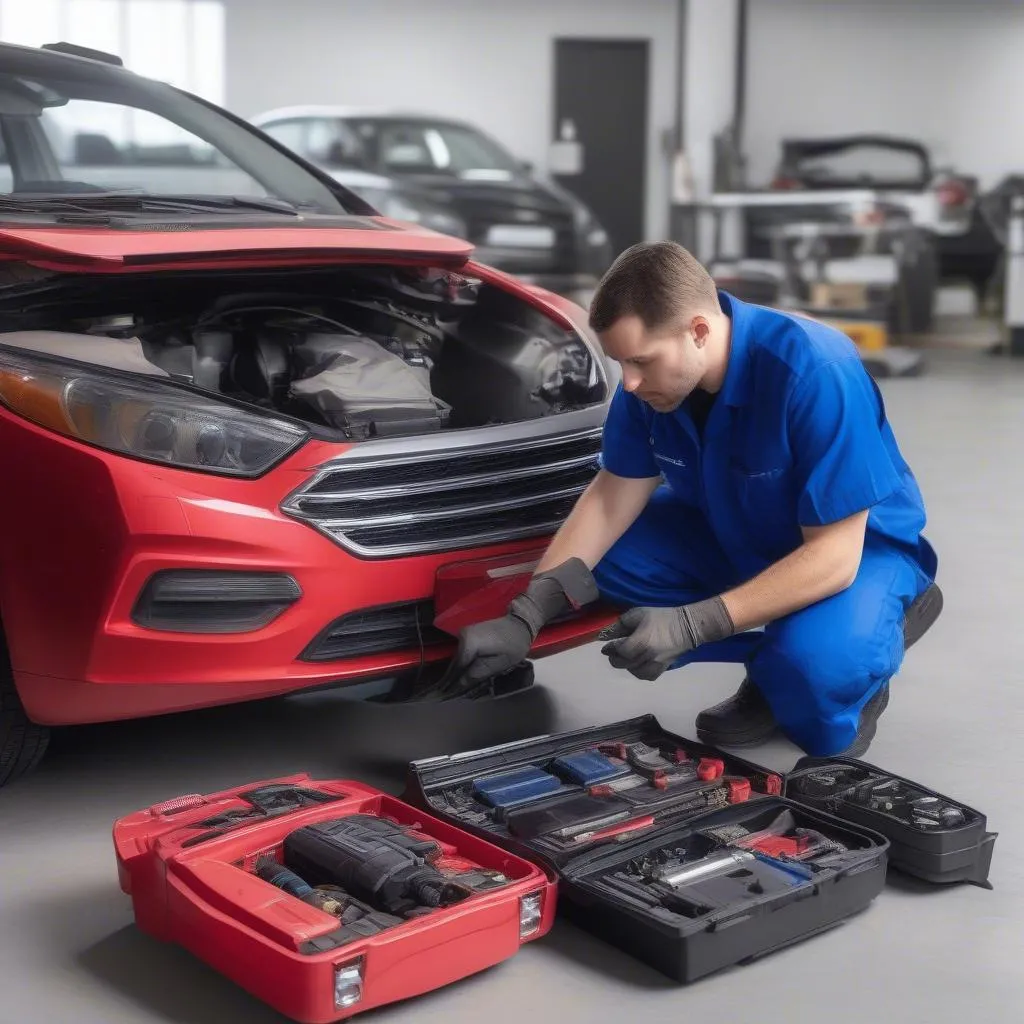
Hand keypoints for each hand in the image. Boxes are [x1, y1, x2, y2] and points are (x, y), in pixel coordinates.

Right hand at [437, 614, 533, 696]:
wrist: (521, 623)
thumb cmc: (515, 643)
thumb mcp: (500, 663)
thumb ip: (478, 673)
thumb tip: (460, 684)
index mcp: (469, 643)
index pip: (456, 667)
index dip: (451, 682)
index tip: (446, 696)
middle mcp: (462, 636)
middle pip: (455, 662)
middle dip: (452, 678)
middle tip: (447, 695)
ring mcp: (464, 633)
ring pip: (458, 658)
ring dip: (456, 672)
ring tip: (453, 688)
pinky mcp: (468, 634)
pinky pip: (462, 652)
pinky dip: (462, 664)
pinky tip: (462, 674)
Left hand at [600, 597, 733, 680]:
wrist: (687, 626)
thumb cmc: (662, 617)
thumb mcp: (639, 614)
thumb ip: (622, 623)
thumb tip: (607, 632)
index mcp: (641, 641)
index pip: (620, 651)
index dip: (610, 649)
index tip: (605, 646)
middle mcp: (647, 656)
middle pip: (624, 664)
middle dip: (615, 658)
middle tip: (612, 652)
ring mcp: (656, 664)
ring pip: (634, 672)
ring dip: (626, 666)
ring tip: (626, 658)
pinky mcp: (663, 668)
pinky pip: (647, 676)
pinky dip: (639, 672)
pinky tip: (638, 665)